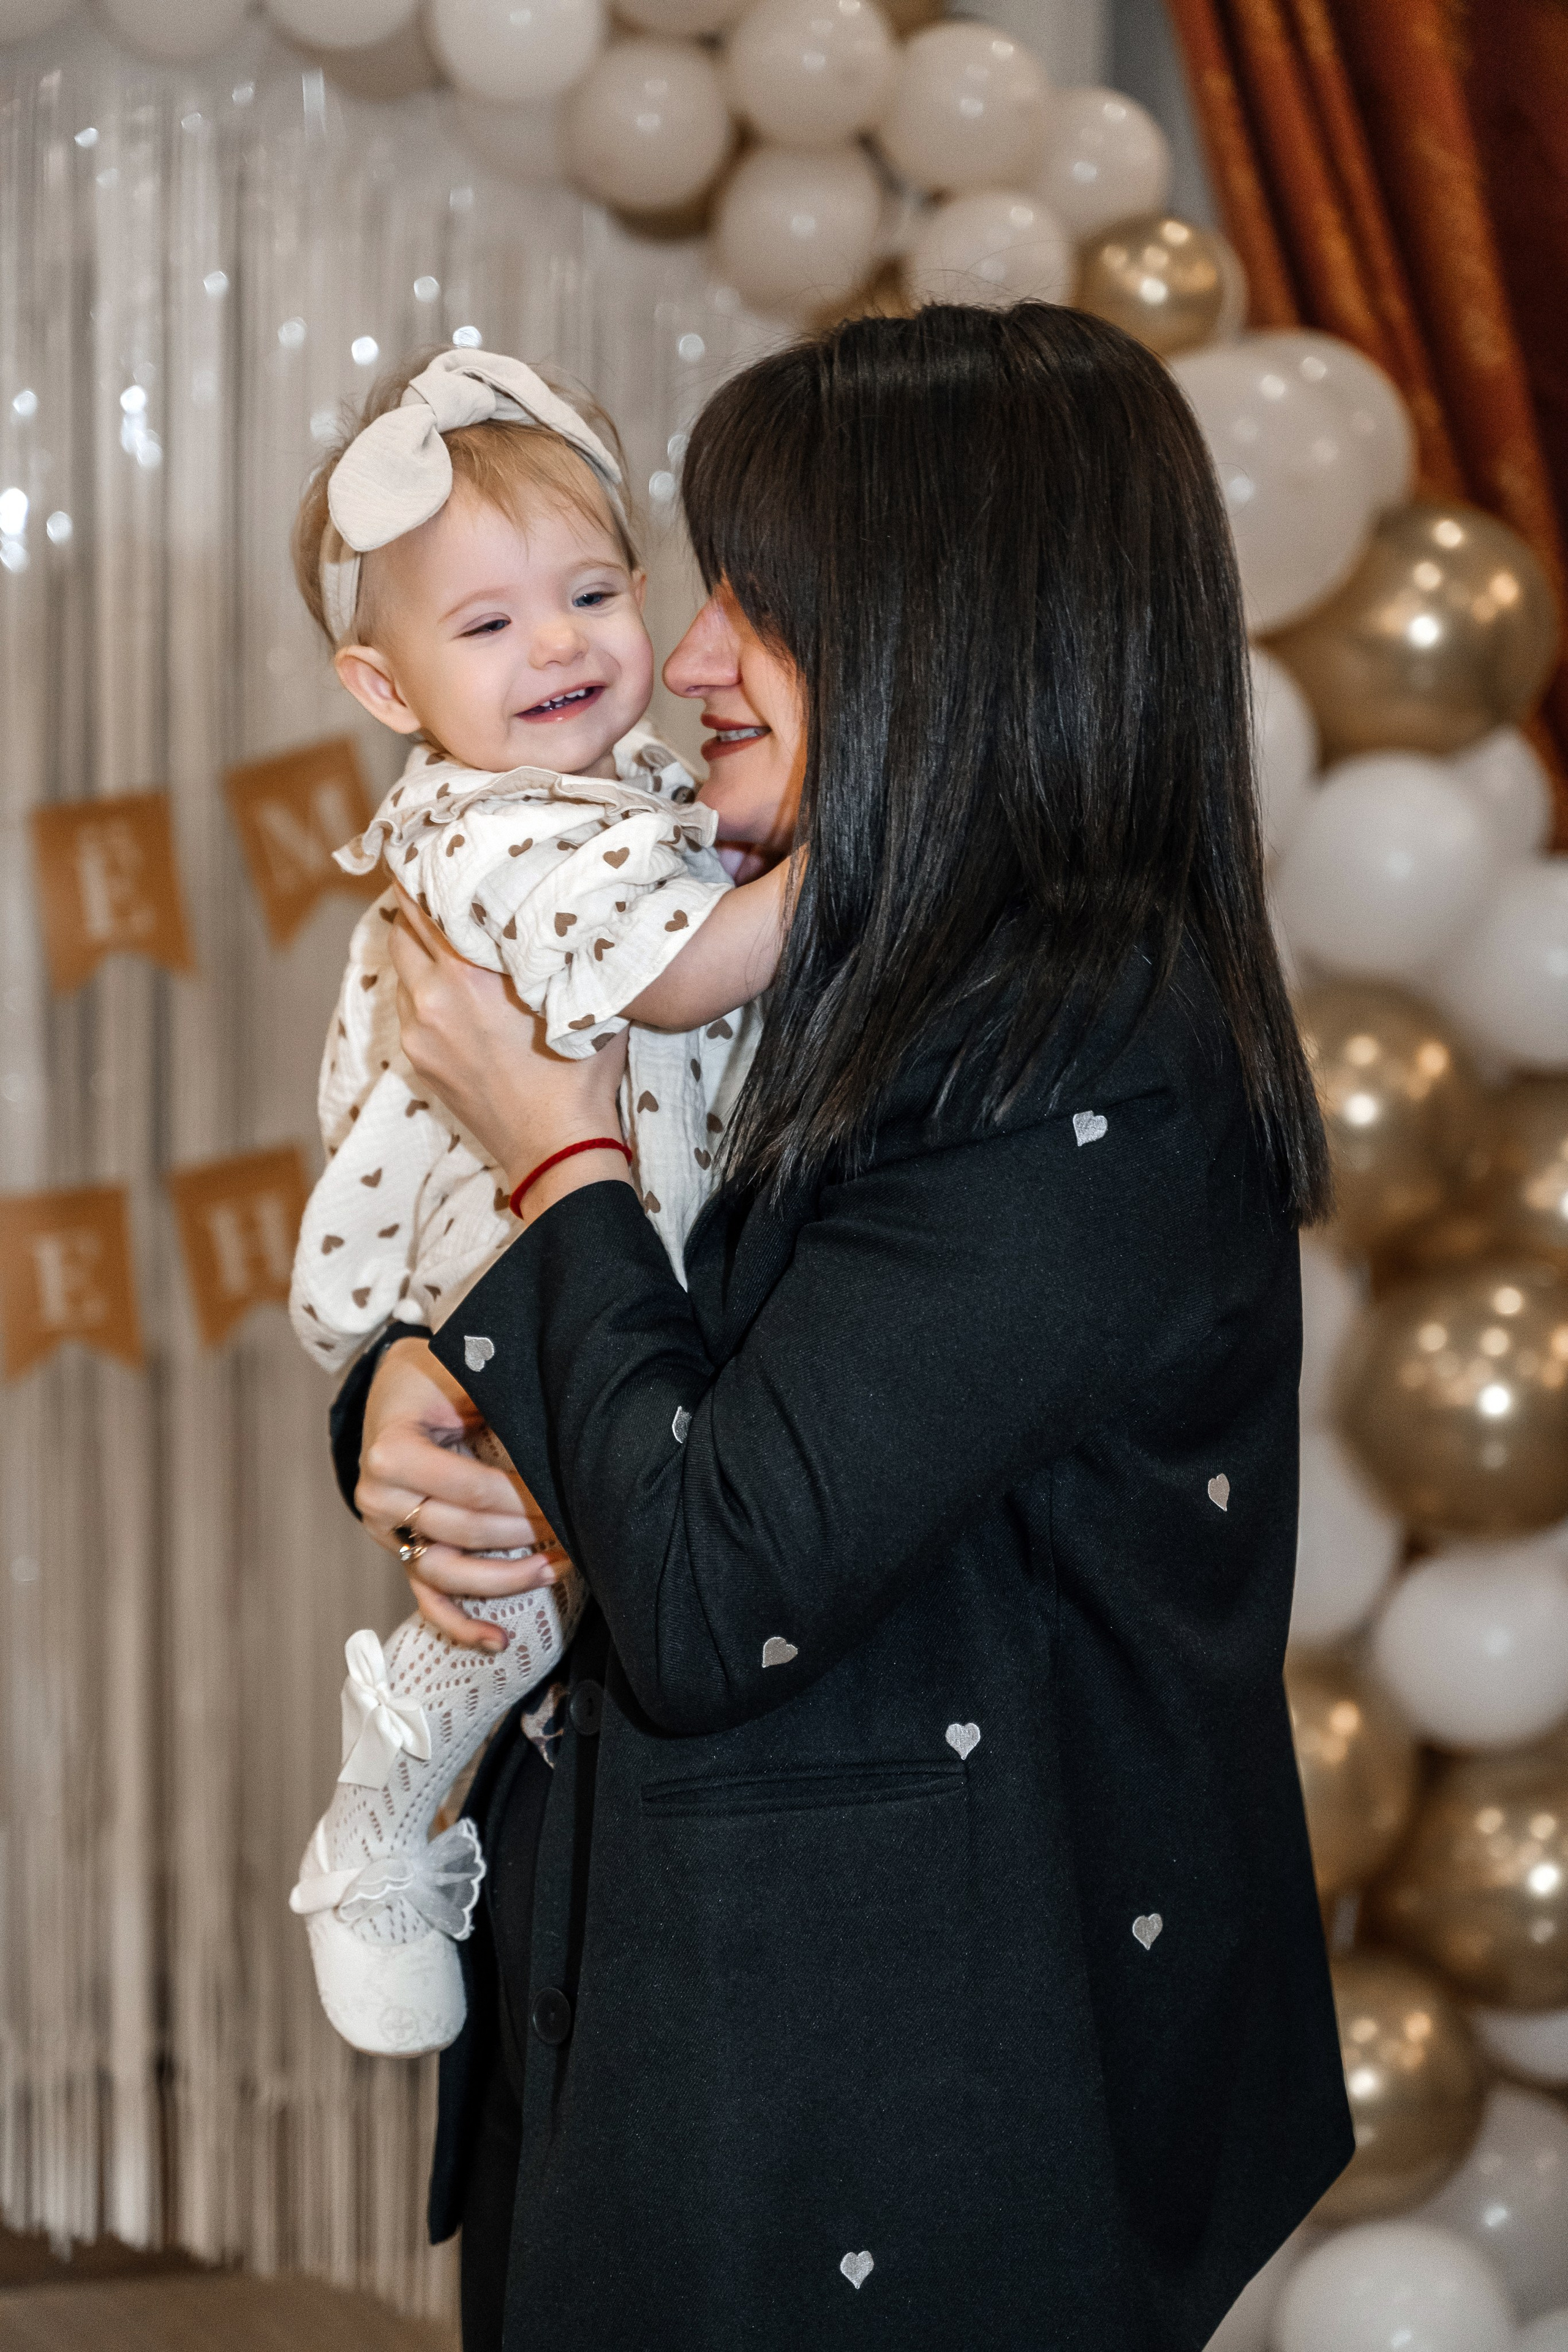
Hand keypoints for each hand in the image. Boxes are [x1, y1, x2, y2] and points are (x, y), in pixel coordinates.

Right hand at [358, 1335, 563, 1650]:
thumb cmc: (435, 1376)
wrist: (398, 1387)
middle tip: (574, 1526)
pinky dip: (461, 1624)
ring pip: (447, 1573)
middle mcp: (380, 1498)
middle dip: (525, 1531)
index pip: (470, 1489)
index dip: (522, 1498)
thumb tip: (559, 1428)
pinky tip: (498, 1641)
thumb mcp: (461, 1372)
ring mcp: (389, 1532)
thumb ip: (496, 1398)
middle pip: (464, 1531)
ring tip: (555, 1569)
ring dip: (504, 1580)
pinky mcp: (403, 1551)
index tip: (567, 1495)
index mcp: (391, 1452)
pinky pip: (428, 1598)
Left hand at [388, 887, 631, 1219]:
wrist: (557, 1147)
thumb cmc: (581, 1072)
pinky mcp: (418, 1060)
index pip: (425, 901)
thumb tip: (566, 905)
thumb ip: (562, 948)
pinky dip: (422, 990)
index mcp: (471, 971)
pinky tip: (452, 991)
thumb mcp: (580, 995)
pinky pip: (409, 1008)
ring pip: (402, 969)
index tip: (427, 847)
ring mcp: (419, 1031)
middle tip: (435, 884)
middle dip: (416, 904)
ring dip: (418, 950)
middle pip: (401, 927)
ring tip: (445, 938)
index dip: (422, 869)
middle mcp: (434, 995)